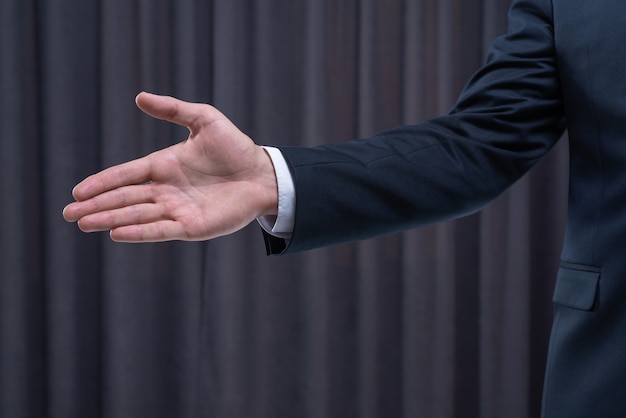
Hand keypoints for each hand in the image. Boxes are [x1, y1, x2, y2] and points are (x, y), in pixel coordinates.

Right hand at [63, 92, 277, 241]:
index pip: (126, 175)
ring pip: (137, 215)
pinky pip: (161, 230)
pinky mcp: (192, 226)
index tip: (78, 191)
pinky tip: (117, 234)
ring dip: (110, 219)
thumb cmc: (236, 147)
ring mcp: (177, 210)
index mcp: (164, 166)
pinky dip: (139, 232)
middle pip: (124, 199)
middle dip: (96, 206)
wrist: (263, 173)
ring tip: (85, 224)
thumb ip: (173, 110)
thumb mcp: (205, 120)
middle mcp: (166, 190)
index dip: (102, 183)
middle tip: (69, 215)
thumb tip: (139, 97)